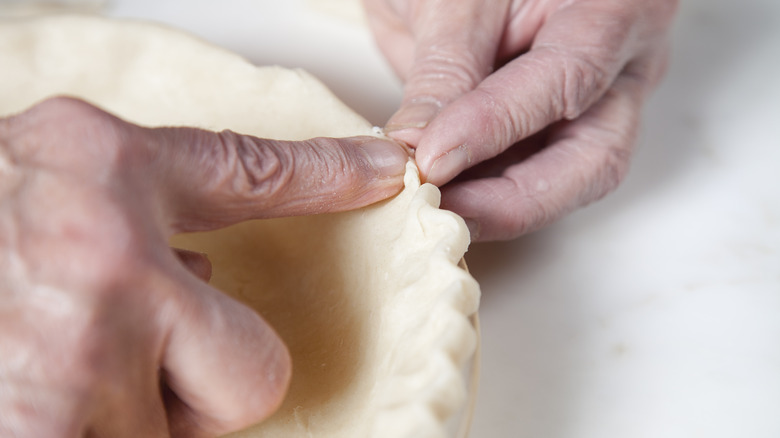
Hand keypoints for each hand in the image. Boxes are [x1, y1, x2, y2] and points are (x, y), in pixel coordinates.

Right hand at [0, 97, 407, 436]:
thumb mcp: (52, 179)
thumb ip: (153, 210)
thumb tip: (224, 267)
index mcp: (103, 183)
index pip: (257, 175)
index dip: (332, 177)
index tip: (389, 175)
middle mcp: (103, 272)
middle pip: (252, 374)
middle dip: (205, 381)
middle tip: (124, 354)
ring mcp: (73, 373)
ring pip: (182, 436)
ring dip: (136, 419)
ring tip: (53, 376)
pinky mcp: (47, 437)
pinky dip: (99, 431)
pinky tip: (39, 393)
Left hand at [365, 0, 677, 239]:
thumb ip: (445, 72)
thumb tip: (417, 150)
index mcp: (614, 8)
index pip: (567, 77)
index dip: (496, 125)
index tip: (432, 157)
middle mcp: (624, 65)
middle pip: (594, 157)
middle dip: (518, 199)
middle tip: (445, 212)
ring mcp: (599, 101)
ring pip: (569, 179)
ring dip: (501, 205)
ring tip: (438, 210)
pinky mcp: (565, 127)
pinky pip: (536, 174)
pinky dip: (492, 192)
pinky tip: (449, 197)